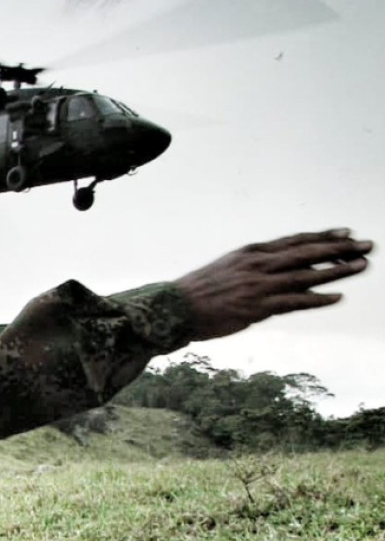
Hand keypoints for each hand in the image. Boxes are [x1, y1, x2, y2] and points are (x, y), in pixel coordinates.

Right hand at [175, 229, 372, 340]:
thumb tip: (277, 268)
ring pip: (306, 274)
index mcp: (250, 253)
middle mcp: (257, 264)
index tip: (346, 232)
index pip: (294, 241)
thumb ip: (253, 267)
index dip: (322, 236)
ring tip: (361, 266)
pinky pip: (293, 302)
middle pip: (306, 253)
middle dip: (339, 248)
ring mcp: (258, 285)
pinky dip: (317, 299)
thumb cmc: (199, 291)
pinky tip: (337, 297)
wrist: (175, 307)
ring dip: (336, 270)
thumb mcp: (227, 269)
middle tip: (366, 245)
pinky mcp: (256, 307)